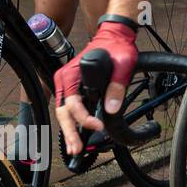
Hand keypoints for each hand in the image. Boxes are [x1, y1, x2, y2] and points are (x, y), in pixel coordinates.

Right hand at [53, 22, 137, 151]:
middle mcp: (65, 80)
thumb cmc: (117, 47)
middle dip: (70, 131)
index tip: (97, 125)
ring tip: (76, 147)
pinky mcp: (73, 87)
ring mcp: (67, 84)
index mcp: (71, 74)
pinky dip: (74, 121)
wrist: (115, 36)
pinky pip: (71, 107)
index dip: (84, 117)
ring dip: (70, 130)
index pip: (73, 103)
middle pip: (63, 111)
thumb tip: (111, 107)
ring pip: (65, 111)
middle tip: (76, 149)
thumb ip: (117, 85)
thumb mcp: (122, 64)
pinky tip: (79, 134)